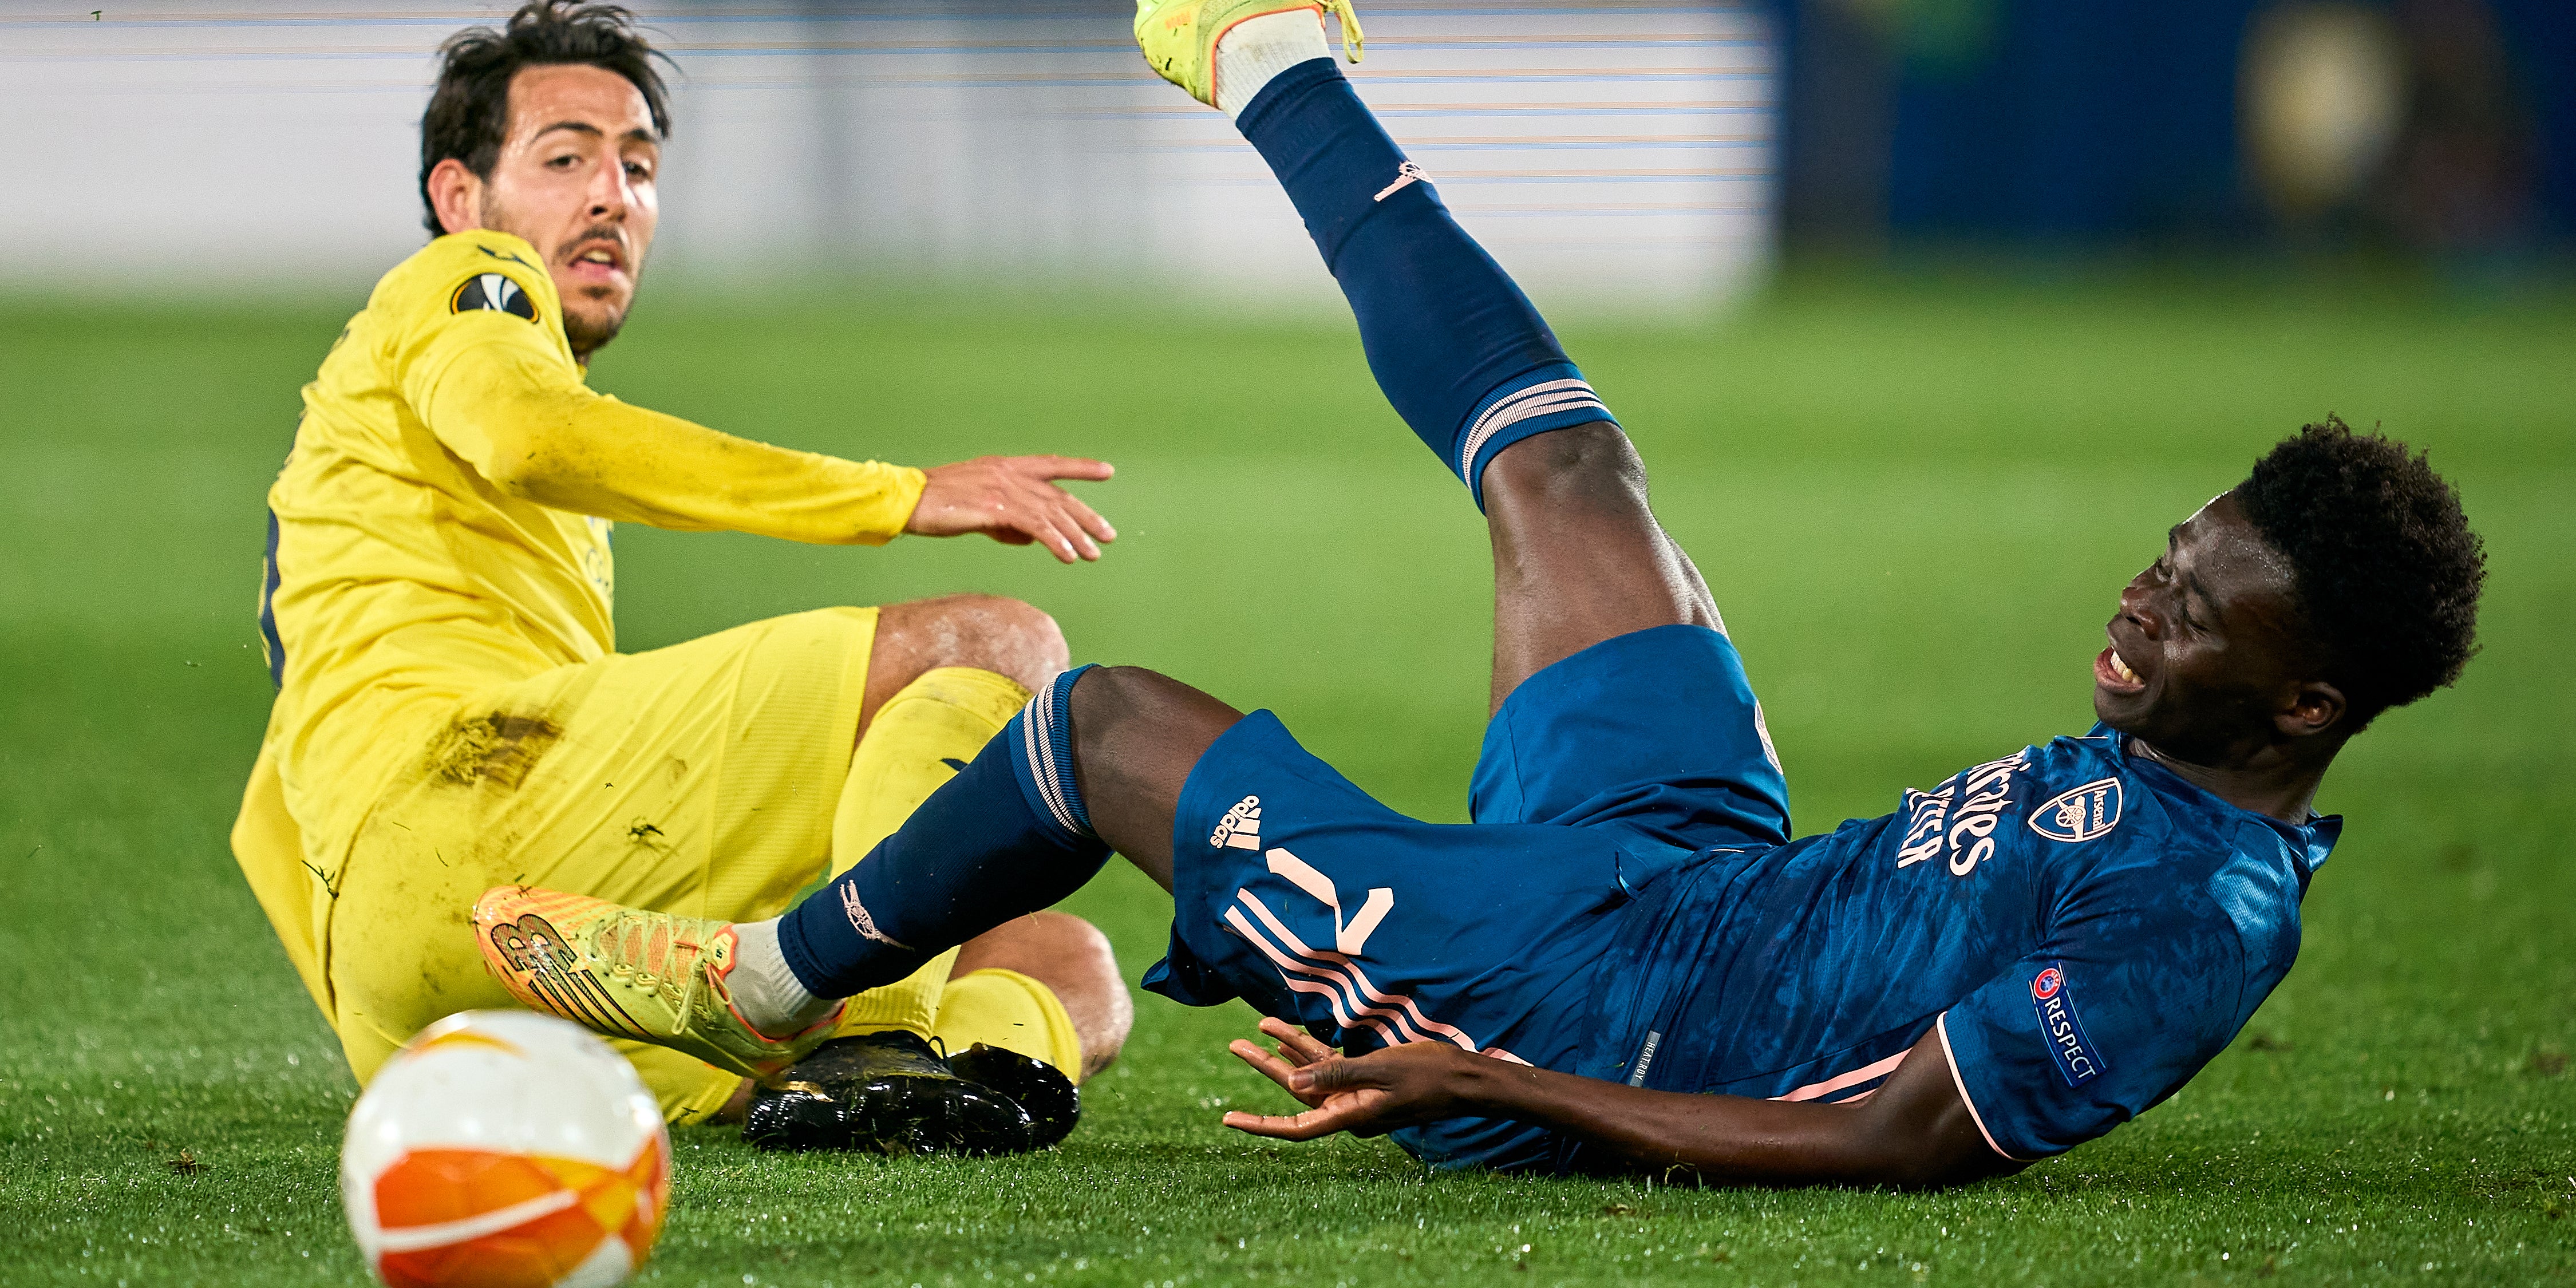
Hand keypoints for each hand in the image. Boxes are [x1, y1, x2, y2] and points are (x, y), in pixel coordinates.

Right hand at [906, 455, 1116, 562]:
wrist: (906, 501)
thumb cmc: (936, 505)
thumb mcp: (977, 509)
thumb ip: (1005, 521)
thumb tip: (1030, 538)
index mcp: (1004, 467)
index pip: (1051, 465)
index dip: (1080, 468)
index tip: (1106, 471)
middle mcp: (1008, 473)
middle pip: (1058, 495)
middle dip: (1086, 516)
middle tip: (1108, 535)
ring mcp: (1002, 489)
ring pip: (1051, 513)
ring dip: (1076, 535)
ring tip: (1093, 554)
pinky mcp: (995, 508)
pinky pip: (1035, 526)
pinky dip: (1055, 541)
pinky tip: (1068, 556)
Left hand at [1219, 1017, 1484, 1140]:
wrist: (1465, 1078)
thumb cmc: (1427, 1074)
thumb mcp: (1380, 1070)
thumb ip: (1336, 1074)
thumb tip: (1292, 1081)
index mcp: (1349, 1116)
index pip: (1294, 1126)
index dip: (1258, 1124)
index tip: (1227, 1119)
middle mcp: (1348, 1110)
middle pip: (1296, 1092)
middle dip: (1264, 1068)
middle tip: (1233, 1045)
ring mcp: (1358, 1095)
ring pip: (1312, 1074)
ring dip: (1286, 1052)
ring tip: (1256, 1029)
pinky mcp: (1368, 1080)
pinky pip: (1331, 1066)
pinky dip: (1311, 1051)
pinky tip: (1289, 1036)